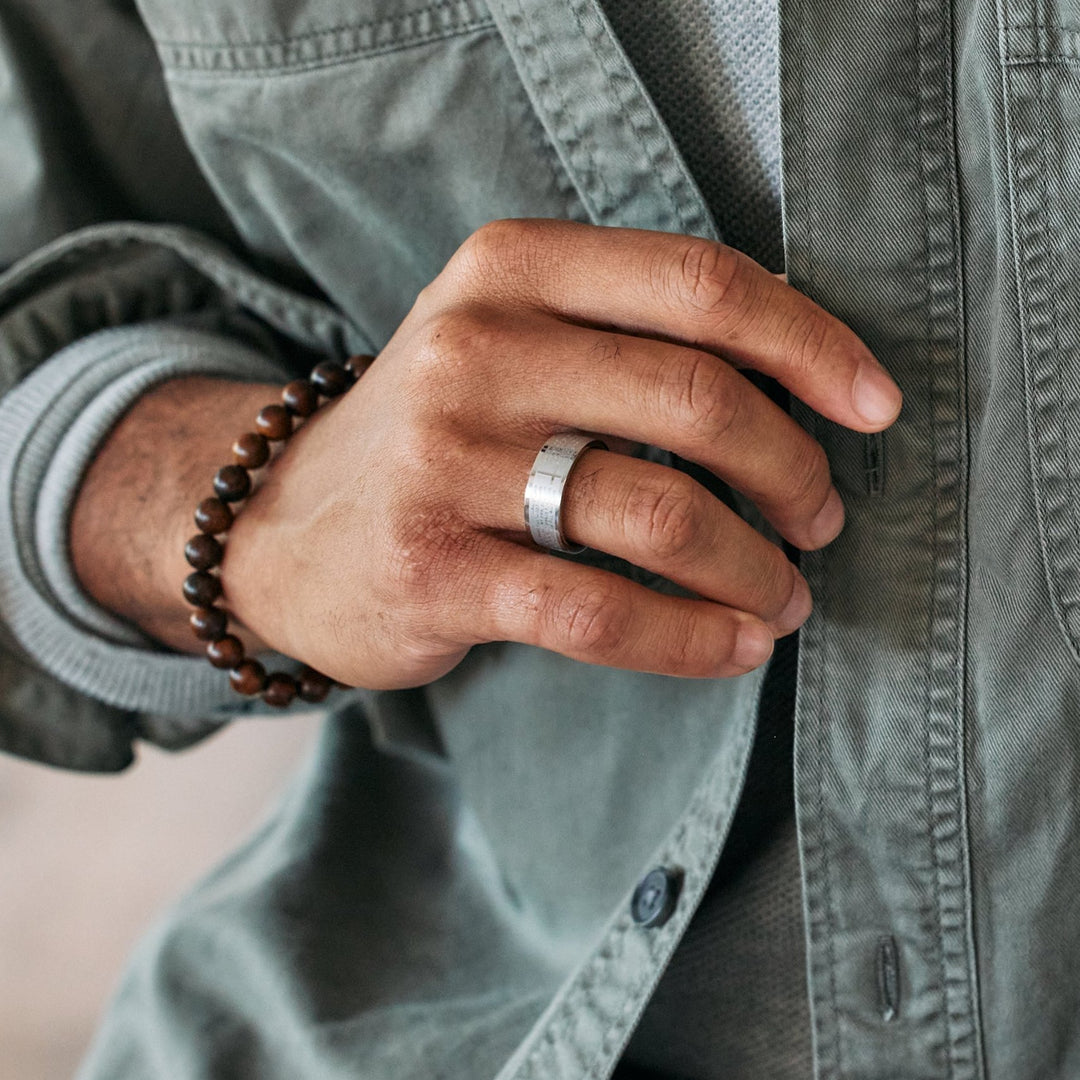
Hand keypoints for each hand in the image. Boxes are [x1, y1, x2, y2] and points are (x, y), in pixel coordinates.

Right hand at [220, 219, 900, 688]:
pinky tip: (735, 646)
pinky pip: (600, 609)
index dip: (812, 346)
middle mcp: (473, 350)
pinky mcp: (433, 568)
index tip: (875, 407)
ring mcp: (444, 461)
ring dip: (754, 566)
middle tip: (821, 519)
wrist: (279, 523)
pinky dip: (691, 637)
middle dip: (794, 471)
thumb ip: (627, 338)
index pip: (701, 283)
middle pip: (698, 401)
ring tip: (785, 596)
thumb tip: (799, 382)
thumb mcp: (508, 342)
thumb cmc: (432, 434)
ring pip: (659, 514)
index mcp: (509, 270)